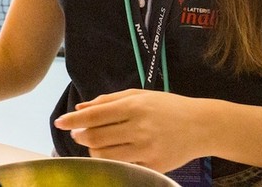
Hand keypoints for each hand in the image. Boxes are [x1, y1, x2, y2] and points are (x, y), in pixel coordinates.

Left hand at [53, 88, 207, 174]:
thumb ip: (109, 100)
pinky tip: (112, 153)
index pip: (95, 115)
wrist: (201, 125)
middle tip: (78, 133)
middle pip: (96, 137)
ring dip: (92, 151)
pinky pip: (123, 166)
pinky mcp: (153, 165)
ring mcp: (146, 148)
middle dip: (81, 136)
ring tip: (94, 144)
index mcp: (134, 106)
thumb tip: (81, 108)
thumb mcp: (139, 95)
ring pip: (105, 155)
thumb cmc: (167, 107)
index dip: (74, 120)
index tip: (60, 122)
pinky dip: (111, 161)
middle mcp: (139, 127)